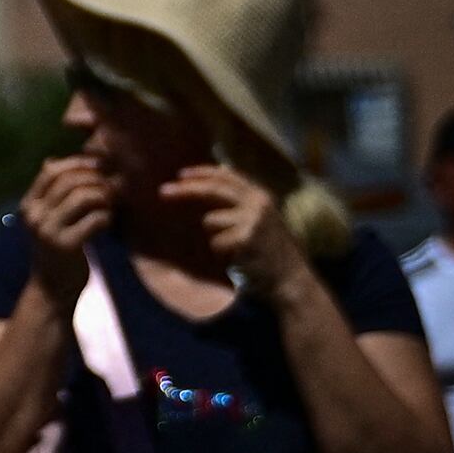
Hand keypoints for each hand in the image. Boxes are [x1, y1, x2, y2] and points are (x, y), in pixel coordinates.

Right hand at [21, 154, 113, 307]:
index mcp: (28, 205)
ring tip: (111, 205)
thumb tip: (50, 160)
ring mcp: (48, 231)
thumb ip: (49, 193)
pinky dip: (108, 217)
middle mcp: (34, 215)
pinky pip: (96, 219)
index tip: (99, 168)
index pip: (51, 171)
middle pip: (70, 181)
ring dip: (104, 197)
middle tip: (112, 188)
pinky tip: (108, 223)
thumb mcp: (46, 219)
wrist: (52, 289)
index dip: (78, 164)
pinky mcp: (66, 246)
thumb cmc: (54, 250)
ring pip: (83, 197)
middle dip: (96, 180)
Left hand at [168, 163, 310, 306]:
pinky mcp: (247, 238)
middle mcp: (258, 203)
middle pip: (213, 189)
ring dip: (214, 235)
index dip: (203, 172)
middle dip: (185, 189)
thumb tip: (215, 175)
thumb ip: (240, 200)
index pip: (227, 176)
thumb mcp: (261, 218)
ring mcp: (253, 219)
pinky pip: (215, 242)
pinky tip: (238, 258)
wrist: (292, 280)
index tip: (181, 174)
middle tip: (162, 192)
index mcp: (260, 196)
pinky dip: (220, 251)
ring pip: (210, 220)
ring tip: (234, 248)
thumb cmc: (271, 251)